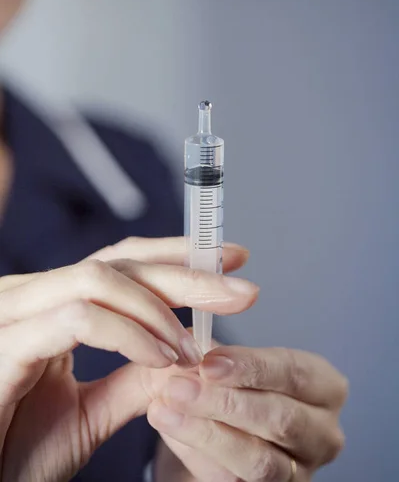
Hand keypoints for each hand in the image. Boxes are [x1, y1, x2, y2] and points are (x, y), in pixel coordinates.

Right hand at [0, 237, 255, 481]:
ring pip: (98, 279)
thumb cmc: (14, 454)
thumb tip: (188, 356)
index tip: (229, 260)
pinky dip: (127, 334)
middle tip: (239, 289)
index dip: (174, 257)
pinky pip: (79, 319)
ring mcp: (12, 314)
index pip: (118, 263)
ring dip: (157, 310)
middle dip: (185, 274)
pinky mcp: (4, 343)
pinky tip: (159, 357)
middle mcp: (28, 297)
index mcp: (48, 307)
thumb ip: (134, 380)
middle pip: (117, 264)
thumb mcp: (89, 415)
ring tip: (191, 348)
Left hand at [148, 346, 347, 481]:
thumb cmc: (239, 384)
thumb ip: (215, 353)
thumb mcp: (236, 361)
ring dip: (206, 432)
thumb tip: (187, 343)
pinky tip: (170, 428)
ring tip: (164, 408)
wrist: (230, 428)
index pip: (294, 373)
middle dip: (224, 402)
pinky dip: (198, 453)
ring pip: (258, 460)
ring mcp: (301, 471)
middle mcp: (324, 434)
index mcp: (325, 387)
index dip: (250, 367)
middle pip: (280, 419)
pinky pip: (233, 481)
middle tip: (178, 386)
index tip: (208, 362)